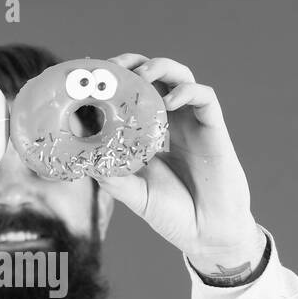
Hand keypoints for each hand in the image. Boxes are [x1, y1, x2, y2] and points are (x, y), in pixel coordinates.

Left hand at [91, 53, 264, 280]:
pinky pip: (205, 98)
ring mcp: (194, 123)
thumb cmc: (172, 214)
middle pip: (156, 77)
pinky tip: (169, 101)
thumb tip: (82, 160)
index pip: (133, 95)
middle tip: (114, 65)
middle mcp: (173, 122)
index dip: (116, 81)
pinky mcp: (214, 129)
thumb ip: (112, 177)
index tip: (93, 75)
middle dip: (135, 63)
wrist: (207, 235)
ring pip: (181, 77)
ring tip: (141, 74)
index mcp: (151, 132)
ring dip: (161, 68)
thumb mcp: (134, 194)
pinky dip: (187, 91)